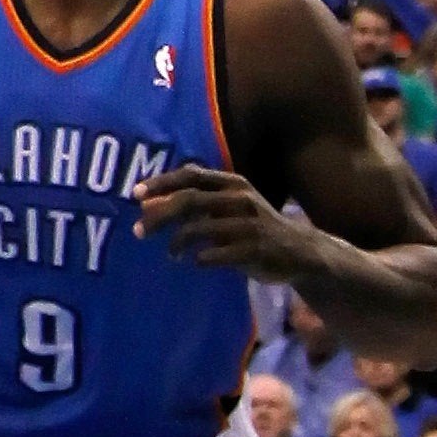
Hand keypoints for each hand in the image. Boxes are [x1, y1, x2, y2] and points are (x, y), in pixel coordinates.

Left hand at [134, 167, 306, 280]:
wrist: (301, 251)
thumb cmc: (253, 226)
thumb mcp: (226, 207)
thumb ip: (192, 204)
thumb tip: (146, 204)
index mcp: (232, 183)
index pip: (190, 175)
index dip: (161, 183)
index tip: (136, 194)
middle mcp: (240, 198)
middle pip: (189, 200)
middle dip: (159, 215)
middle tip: (138, 231)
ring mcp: (250, 224)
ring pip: (199, 228)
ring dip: (177, 241)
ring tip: (171, 253)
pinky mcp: (256, 249)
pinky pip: (218, 253)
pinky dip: (201, 258)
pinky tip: (196, 261)